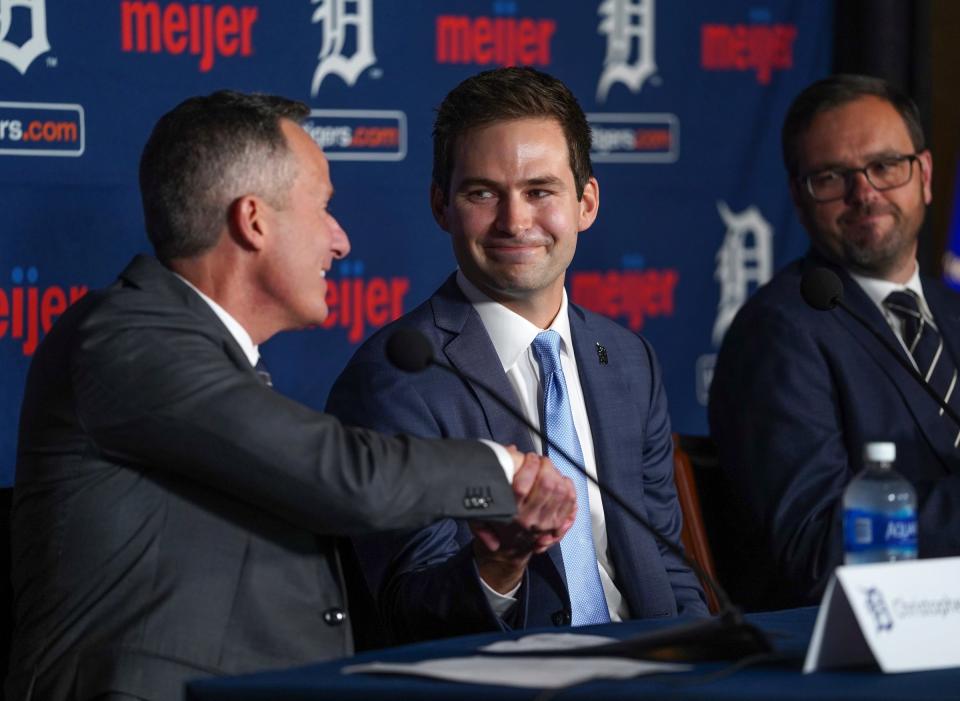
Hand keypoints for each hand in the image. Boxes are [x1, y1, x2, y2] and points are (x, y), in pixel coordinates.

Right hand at [472, 451, 575, 592]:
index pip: (522, 485)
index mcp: (510, 512)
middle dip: (545, 465)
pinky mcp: (557, 523)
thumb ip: (490, 480)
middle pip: (546, 484)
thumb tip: (509, 451)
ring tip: (548, 468)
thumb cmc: (496, 523)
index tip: (527, 457)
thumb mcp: (483, 506)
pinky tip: (559, 479)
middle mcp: (529, 518)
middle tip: (539, 460)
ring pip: (560, 490)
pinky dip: (568, 486)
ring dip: (556, 473)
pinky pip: (570, 500)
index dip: (528, 464)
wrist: (508, 551)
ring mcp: (546, 522)